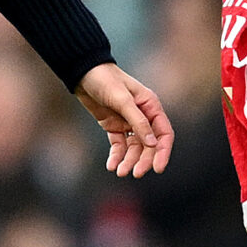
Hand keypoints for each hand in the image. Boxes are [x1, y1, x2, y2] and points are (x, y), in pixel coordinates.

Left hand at [75, 61, 174, 176]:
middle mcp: (142, 116)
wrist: (83, 73)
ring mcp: (128, 122)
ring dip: (129, 161)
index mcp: (151, 106)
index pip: (164, 134)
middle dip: (143, 160)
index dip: (163, 152)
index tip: (158, 168)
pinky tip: (111, 165)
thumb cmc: (106, 81)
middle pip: (149, 145)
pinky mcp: (113, 126)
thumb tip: (153, 144)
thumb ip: (138, 122)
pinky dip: (116, 156)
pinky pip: (118, 145)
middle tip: (136, 174)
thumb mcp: (123, 100)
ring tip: (119, 171)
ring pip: (133, 148)